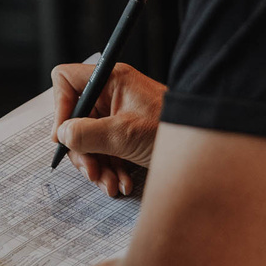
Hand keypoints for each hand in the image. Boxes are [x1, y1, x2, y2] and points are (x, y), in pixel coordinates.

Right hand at [51, 62, 165, 196]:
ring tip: (110, 184)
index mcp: (111, 81)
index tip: (65, 135)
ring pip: (88, 140)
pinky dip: (109, 169)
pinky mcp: (125, 135)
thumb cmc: (172, 131)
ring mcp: (118, 115)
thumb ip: (88, 134)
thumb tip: (62, 135)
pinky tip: (121, 183)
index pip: (67, 81)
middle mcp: (111, 95)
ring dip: (96, 166)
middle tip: (91, 171)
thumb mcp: (124, 135)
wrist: (205, 153)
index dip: (60, 107)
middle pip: (75, 119)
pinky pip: (104, 150)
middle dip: (81, 150)